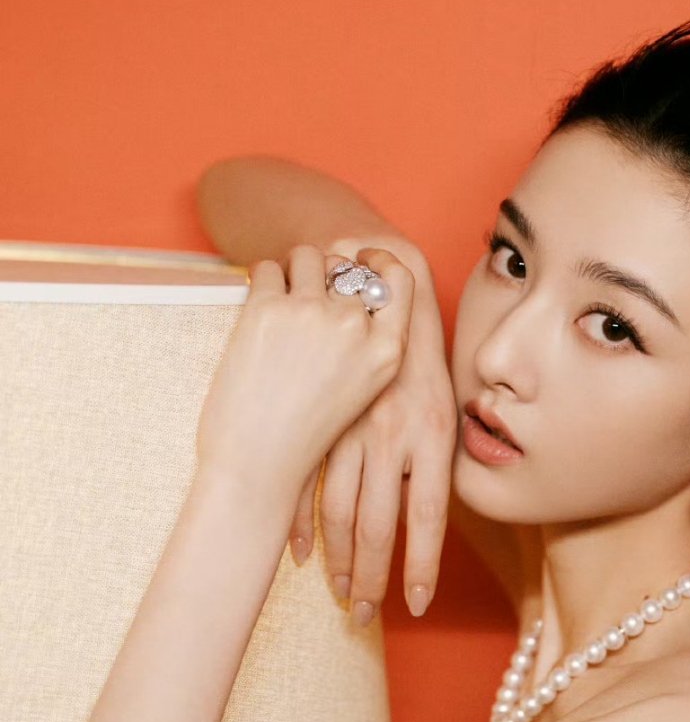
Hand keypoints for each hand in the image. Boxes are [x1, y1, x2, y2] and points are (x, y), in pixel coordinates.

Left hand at [195, 244, 414, 504]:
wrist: (258, 465)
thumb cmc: (306, 437)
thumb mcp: (362, 395)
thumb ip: (366, 348)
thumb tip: (352, 297)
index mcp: (386, 350)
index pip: (399, 278)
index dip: (380, 260)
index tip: (363, 257)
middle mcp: (355, 326)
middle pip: (347, 267)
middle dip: (326, 276)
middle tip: (307, 296)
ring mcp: (312, 313)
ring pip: (308, 256)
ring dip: (293, 271)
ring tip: (282, 298)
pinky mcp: (267, 310)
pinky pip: (266, 268)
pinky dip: (261, 281)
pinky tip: (259, 309)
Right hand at [285, 248, 456, 625]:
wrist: (379, 276)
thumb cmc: (425, 349)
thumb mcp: (449, 400)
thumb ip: (446, 458)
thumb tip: (446, 519)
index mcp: (431, 433)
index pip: (427, 517)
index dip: (419, 566)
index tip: (413, 606)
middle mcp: (389, 435)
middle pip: (375, 525)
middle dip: (369, 577)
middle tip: (363, 615)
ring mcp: (349, 428)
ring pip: (337, 509)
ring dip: (336, 559)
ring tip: (338, 595)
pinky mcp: (320, 418)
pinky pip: (305, 481)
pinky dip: (299, 521)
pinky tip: (299, 553)